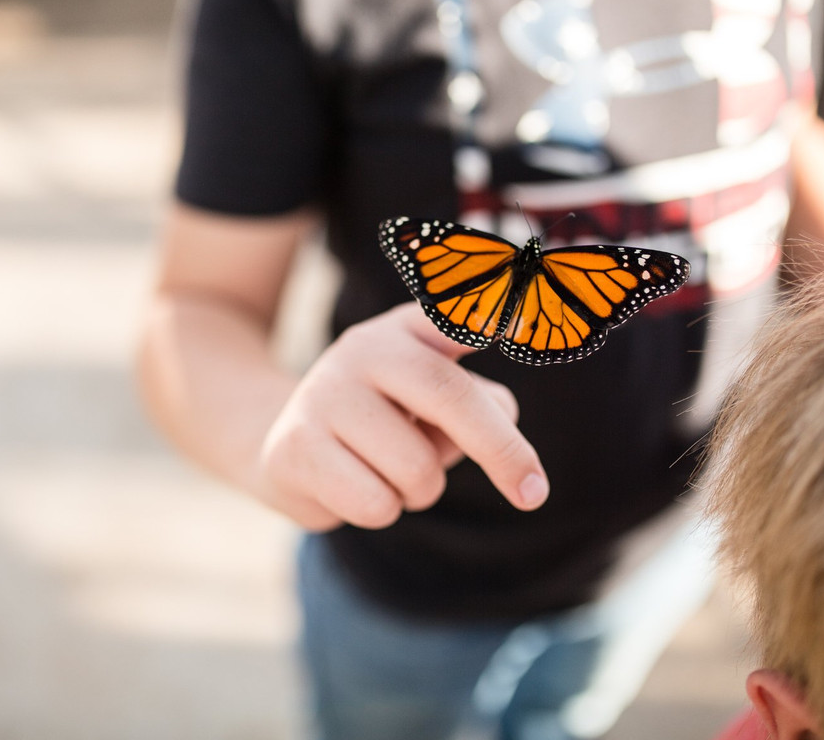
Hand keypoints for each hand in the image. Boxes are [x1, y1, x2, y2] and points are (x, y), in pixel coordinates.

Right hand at [253, 302, 547, 530]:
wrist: (289, 446)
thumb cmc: (386, 423)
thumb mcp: (435, 403)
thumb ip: (480, 404)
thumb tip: (503, 413)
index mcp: (406, 330)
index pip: (452, 315)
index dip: (490, 312)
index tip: (524, 320)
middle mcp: (363, 349)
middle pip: (449, 396)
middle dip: (502, 451)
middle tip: (534, 495)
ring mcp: (323, 394)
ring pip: (416, 469)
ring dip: (419, 492)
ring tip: (389, 474)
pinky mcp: (294, 446)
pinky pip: (376, 504)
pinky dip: (382, 511)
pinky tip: (356, 487)